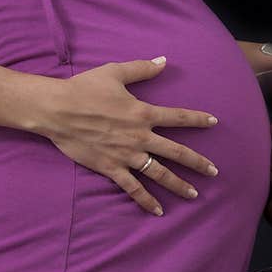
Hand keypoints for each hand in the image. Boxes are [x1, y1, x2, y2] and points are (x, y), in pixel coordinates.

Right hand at [34, 57, 219, 215]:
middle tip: (214, 172)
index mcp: (143, 113)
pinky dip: (146, 201)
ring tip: (193, 194)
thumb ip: (142, 68)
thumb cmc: (84, 89)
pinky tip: (158, 211)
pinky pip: (133, 188)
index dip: (198, 120)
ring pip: (160, 173)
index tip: (214, 122)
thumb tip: (164, 60)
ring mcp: (127, 155)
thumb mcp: (115, 73)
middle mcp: (140, 136)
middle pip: (177, 152)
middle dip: (198, 162)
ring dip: (178, 185)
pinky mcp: (112, 168)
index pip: (178, 117)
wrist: (57, 110)